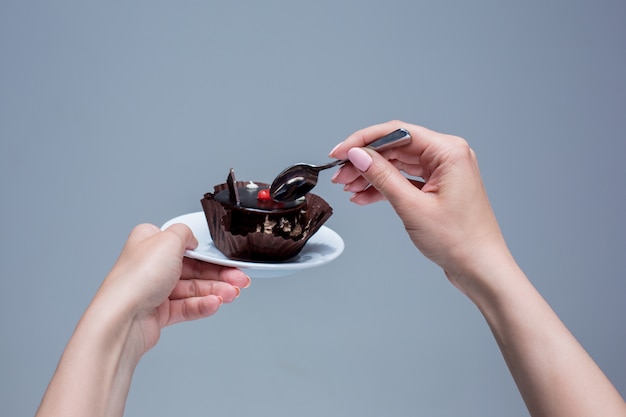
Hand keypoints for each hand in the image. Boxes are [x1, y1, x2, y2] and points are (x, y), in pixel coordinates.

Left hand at [35, 223, 249, 416]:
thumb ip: (185, 233)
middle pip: (194, 268)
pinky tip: (215, 304)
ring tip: (231, 294)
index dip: (209, 252)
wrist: (123, 319)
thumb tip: (193, 238)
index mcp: (149, 243)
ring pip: (193, 289)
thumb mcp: (168, 240)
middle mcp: (151, 266)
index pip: (186, 245)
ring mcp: (155, 291)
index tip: (228, 258)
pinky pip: (187, 307)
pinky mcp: (159, 313)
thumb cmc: (137, 279)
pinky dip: (202, 305)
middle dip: (219, 275)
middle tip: (239, 279)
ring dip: (215, 291)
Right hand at [329, 120, 507, 291]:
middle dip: (364, 161)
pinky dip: (384, 188)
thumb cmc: (460, 241)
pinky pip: (405, 180)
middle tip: (340, 174)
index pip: (397, 133)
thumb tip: (358, 155)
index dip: (363, 141)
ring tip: (348, 187)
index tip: (340, 152)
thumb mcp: (412, 207)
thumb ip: (382, 177)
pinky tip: (364, 197)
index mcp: (448, 152)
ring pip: (397, 164)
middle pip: (395, 147)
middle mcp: (447, 156)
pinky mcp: (438, 188)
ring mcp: (443, 173)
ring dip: (371, 175)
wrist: (480, 269)